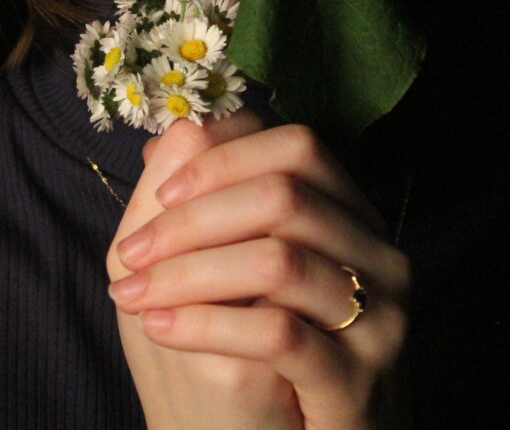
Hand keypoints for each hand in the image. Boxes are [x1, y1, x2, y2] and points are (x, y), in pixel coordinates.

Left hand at [106, 112, 408, 429]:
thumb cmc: (249, 355)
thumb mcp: (222, 269)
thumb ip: (205, 199)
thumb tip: (177, 129)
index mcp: (350, 214)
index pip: (297, 147)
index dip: (225, 158)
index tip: (162, 193)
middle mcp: (377, 253)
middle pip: (285, 193)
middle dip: (194, 216)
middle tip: (131, 252)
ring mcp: (378, 317)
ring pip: (279, 260)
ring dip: (189, 271)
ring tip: (133, 292)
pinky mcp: (358, 381)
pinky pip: (278, 333)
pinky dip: (206, 323)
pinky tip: (159, 327)